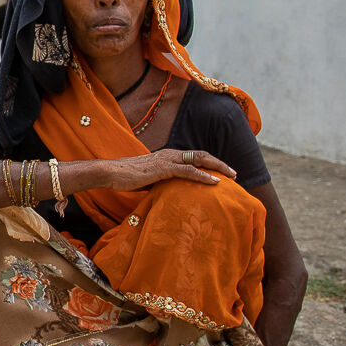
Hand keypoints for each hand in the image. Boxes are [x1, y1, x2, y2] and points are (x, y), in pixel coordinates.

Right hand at [100, 149, 235, 191]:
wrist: (110, 173)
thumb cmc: (126, 178)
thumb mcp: (148, 179)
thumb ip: (161, 181)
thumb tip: (169, 192)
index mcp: (167, 155)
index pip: (194, 156)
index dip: (210, 162)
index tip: (222, 172)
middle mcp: (170, 154)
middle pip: (202, 155)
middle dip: (220, 163)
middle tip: (234, 174)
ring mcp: (167, 160)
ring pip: (200, 160)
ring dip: (218, 167)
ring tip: (231, 176)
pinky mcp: (163, 168)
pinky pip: (189, 171)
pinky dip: (204, 176)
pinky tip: (215, 182)